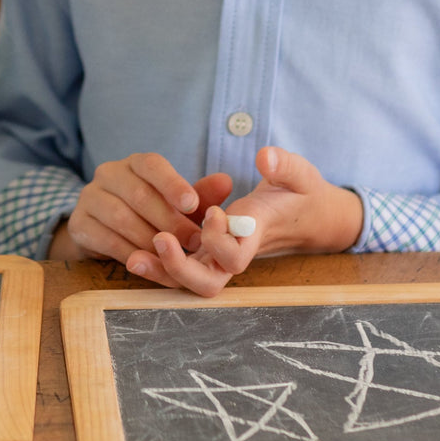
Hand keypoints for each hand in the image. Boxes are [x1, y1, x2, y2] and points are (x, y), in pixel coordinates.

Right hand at [53, 152, 231, 263]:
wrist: (103, 229)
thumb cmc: (148, 213)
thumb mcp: (176, 204)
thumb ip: (201, 195)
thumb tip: (226, 182)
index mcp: (133, 163)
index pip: (151, 164)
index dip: (172, 183)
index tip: (193, 204)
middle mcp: (108, 174)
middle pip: (139, 194)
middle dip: (170, 221)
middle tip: (194, 243)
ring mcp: (90, 197)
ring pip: (122, 217)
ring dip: (151, 240)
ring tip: (173, 255)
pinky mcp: (80, 224)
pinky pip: (105, 239)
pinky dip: (129, 252)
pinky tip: (147, 262)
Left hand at [124, 146, 363, 296]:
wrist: (306, 214)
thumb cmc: (302, 193)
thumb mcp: (300, 175)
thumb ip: (284, 166)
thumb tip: (265, 158)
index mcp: (255, 237)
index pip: (235, 257)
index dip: (219, 240)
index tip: (213, 212)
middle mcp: (234, 255)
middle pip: (207, 282)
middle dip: (179, 266)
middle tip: (159, 238)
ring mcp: (218, 257)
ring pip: (187, 280)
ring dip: (161, 270)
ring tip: (133, 255)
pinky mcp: (206, 251)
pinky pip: (180, 266)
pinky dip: (158, 262)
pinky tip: (134, 251)